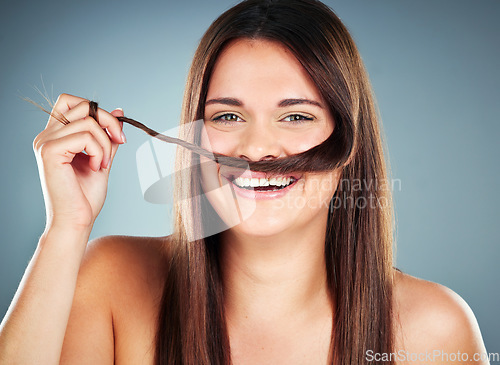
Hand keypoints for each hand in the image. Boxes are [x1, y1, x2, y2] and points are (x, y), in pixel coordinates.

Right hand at [32, 94, 125, 229]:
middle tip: (119, 142)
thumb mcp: (103, 158)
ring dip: (105, 144)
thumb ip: (107, 136)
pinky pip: (85, 136)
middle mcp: (46, 136)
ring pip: (88, 122)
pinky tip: (97, 168)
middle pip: (82, 105)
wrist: (77, 220)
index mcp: (55, 136)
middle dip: (108, 122)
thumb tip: (118, 111)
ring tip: (103, 164)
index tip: (115, 133)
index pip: (71, 102)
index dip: (96, 111)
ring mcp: (45, 142)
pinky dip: (99, 152)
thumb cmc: (86, 196)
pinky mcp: (49, 151)